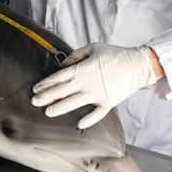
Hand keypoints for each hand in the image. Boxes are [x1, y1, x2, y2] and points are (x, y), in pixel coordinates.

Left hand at [31, 43, 156, 128]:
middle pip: (62, 92)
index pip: (58, 78)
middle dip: (46, 97)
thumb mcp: (93, 48)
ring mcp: (97, 95)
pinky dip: (88, 120)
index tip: (36, 89)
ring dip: (60, 108)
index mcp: (82, 70)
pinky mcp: (108, 102)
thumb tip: (64, 64)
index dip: (45, 84)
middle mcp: (87, 84)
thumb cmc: (115, 54)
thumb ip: (76, 56)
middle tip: (34, 102)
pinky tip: (79, 124)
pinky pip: (96, 114)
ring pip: (74, 104)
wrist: (137, 64)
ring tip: (48, 112)